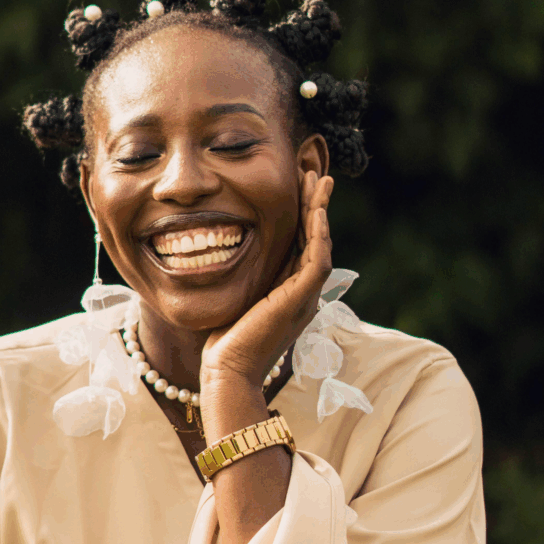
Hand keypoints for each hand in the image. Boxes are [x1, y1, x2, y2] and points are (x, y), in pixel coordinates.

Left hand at [200, 170, 333, 392]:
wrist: (227, 370)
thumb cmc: (223, 342)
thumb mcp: (235, 298)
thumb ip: (242, 279)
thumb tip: (224, 254)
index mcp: (289, 293)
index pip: (299, 244)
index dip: (300, 214)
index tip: (296, 186)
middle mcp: (302, 292)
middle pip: (314, 238)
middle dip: (314, 204)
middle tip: (314, 172)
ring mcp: (305, 296)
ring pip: (320, 242)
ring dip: (319, 209)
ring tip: (318, 178)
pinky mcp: (301, 298)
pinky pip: (317, 257)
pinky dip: (317, 231)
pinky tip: (315, 209)